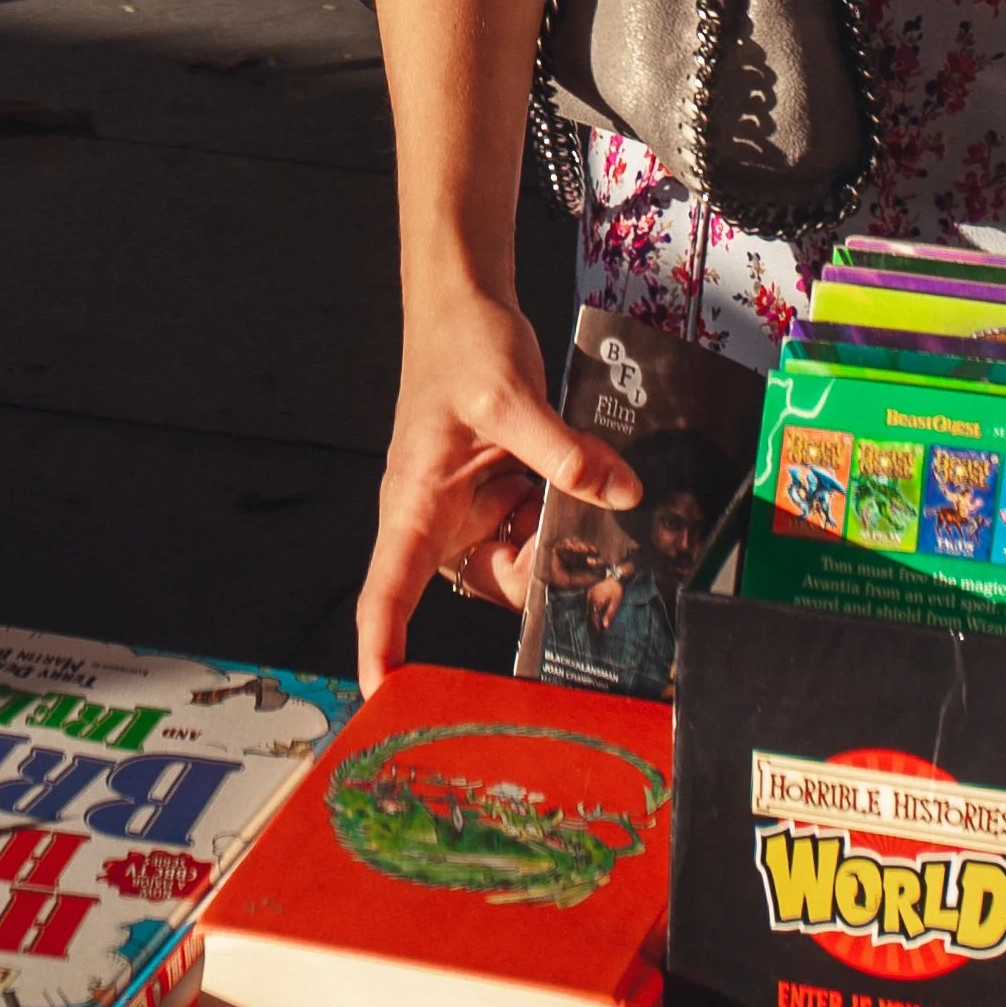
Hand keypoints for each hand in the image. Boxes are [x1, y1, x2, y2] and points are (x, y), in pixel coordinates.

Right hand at [357, 284, 642, 694]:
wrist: (464, 303)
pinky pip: (541, 526)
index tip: (387, 703)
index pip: (386, 595)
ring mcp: (472, 509)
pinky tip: (585, 477)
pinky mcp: (500, 493)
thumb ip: (564, 452)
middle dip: (544, 573)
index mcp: (415, 505)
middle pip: (493, 584)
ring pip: (527, 559)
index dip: (384, 652)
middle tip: (584, 536)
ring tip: (587, 489)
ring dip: (564, 538)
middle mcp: (438, 520)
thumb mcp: (510, 396)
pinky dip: (567, 512)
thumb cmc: (459, 345)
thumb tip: (621, 494)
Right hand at [584, 571, 625, 633]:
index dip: (595, 626)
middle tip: (596, 631)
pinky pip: (588, 602)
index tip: (599, 632)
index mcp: (596, 602)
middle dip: (592, 622)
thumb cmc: (616, 589)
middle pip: (589, 613)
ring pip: (588, 608)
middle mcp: (590, 598)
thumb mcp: (615, 603)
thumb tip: (605, 626)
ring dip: (591, 615)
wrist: (614, 575)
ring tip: (595, 623)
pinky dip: (591, 608)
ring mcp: (588, 594)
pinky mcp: (589, 590)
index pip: (593, 618)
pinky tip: (594, 612)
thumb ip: (609, 615)